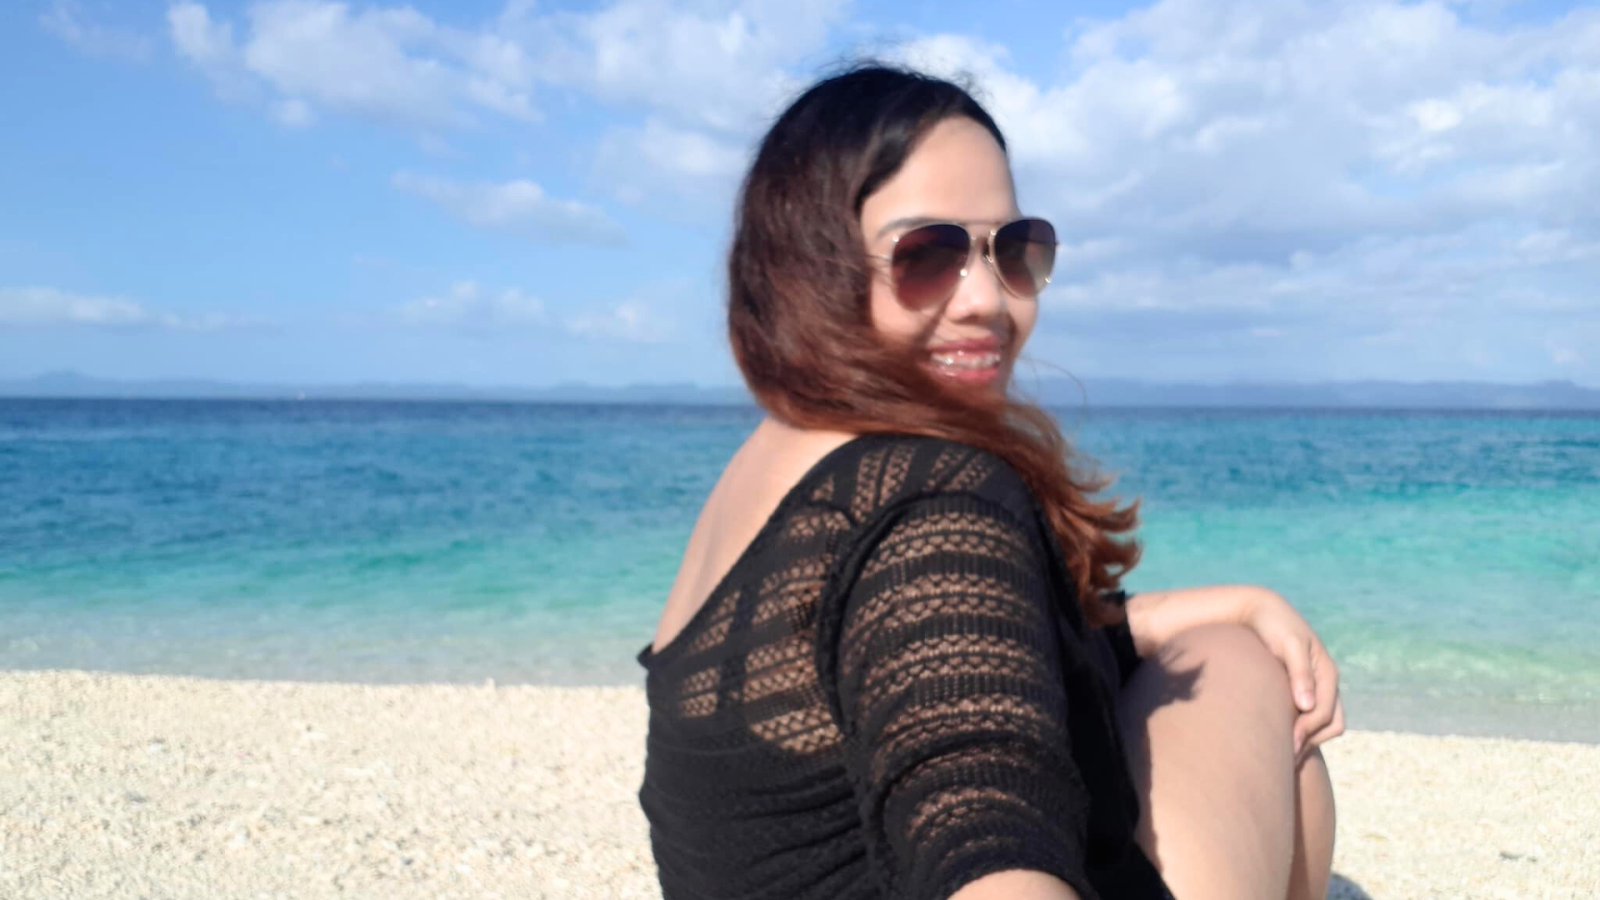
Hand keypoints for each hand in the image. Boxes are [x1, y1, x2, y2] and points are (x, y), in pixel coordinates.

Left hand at [1237, 590, 1344, 760]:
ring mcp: (1317, 686)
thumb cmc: (1272, 625)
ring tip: (1283, 755)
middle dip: (1310, 740)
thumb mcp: (1287, 644)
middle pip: (1331, 723)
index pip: (1325, 712)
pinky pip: (1311, 718)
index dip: (1307, 731)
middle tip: (1284, 759)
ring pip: (1325, 724)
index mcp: (1326, 671)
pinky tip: (1281, 740)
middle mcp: (1326, 682)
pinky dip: (1302, 731)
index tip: (1287, 746)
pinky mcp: (1304, 690)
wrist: (1261, 611)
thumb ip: (1299, 672)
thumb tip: (1308, 705)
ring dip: (1309, 739)